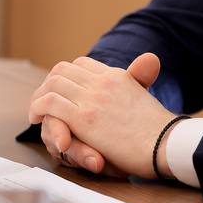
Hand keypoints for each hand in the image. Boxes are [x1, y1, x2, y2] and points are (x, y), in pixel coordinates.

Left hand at [28, 52, 176, 178]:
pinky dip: (38, 107)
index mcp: (118, 76)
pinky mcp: (83, 118)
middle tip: (41, 99)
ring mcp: (92, 98)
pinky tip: (35, 117)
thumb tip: (150, 59)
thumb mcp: (147, 95)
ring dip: (39, 95)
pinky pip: (50, 104)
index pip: (83, 63)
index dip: (66, 75)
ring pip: (53, 83)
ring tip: (35, 110)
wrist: (166, 144)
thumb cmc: (159, 129)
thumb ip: (141, 78)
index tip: (60, 89)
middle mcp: (103, 82)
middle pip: (63, 70)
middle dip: (48, 83)